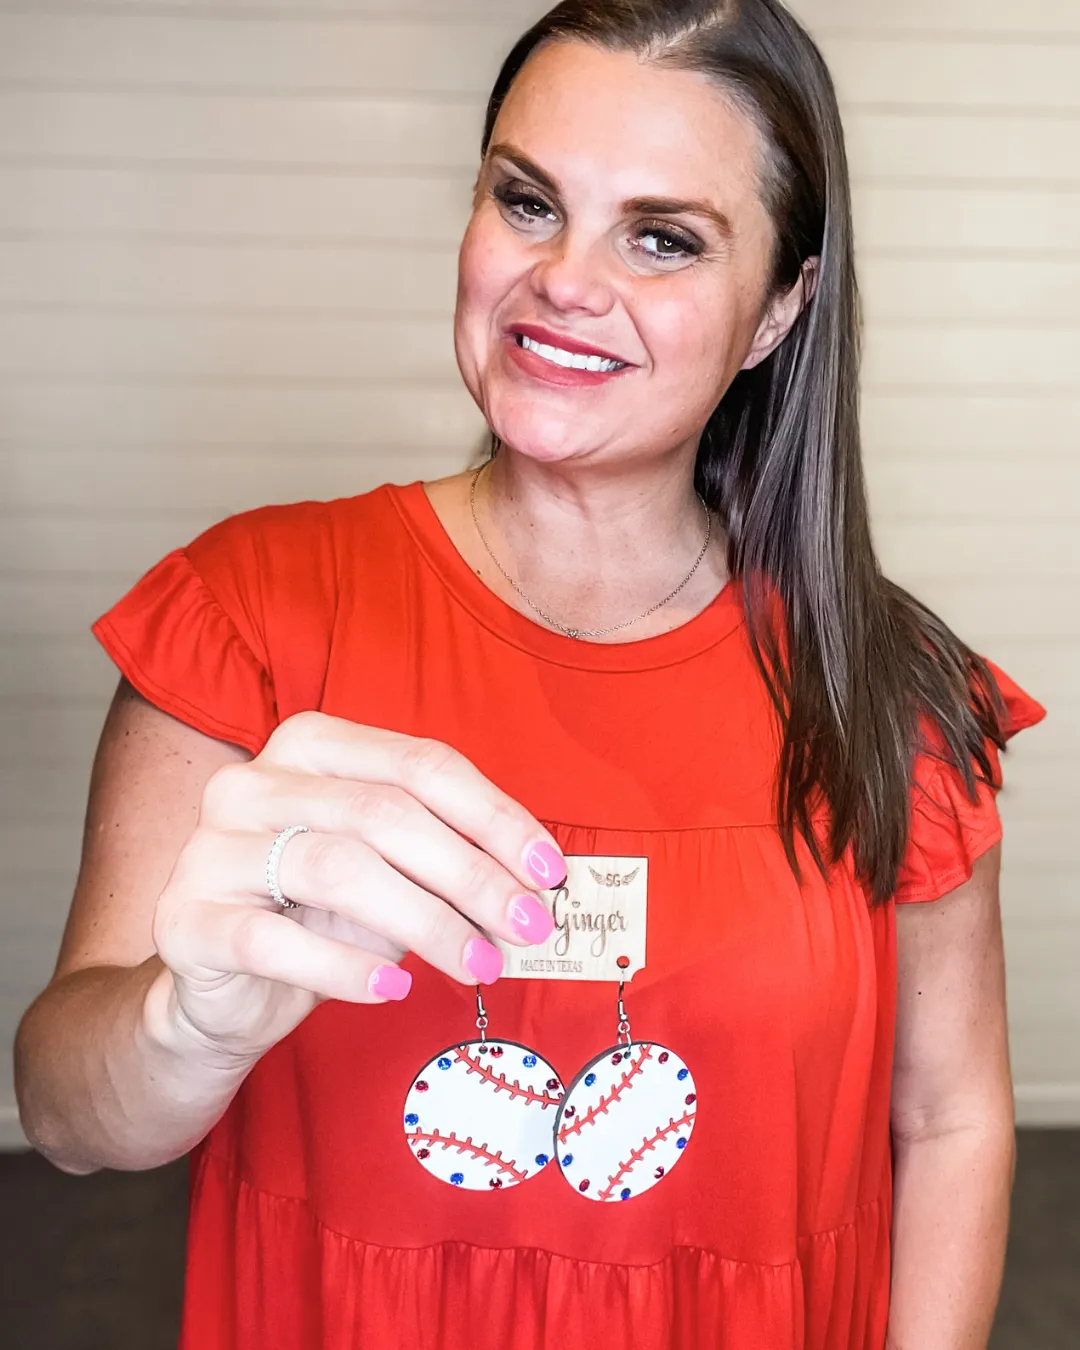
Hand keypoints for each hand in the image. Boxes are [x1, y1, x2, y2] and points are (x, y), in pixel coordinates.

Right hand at [152, 713, 564, 1061]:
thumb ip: (446, 857)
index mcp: (311, 744)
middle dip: (471, 875)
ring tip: (479, 965)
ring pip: (338, 868)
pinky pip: (274, 940)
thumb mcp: (391, 871)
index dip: (494, 816)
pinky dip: (344, 966)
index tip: (548, 871)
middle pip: (386, 813)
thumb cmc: (320, 914)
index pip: (420, 764)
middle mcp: (253, 781)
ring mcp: (209, 847)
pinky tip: (394, 990)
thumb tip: (537, 881)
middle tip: (527, 927)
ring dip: (426, 922)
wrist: (225, 988)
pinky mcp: (184, 919)